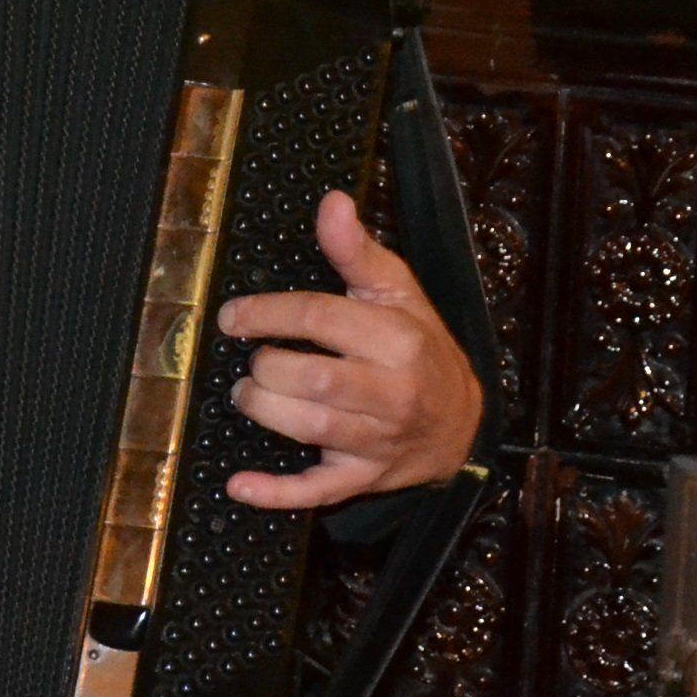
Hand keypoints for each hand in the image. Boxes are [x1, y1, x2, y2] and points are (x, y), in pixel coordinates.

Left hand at [215, 189, 484, 509]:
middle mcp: (392, 391)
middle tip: (254, 360)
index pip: (322, 318)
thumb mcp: (398, 292)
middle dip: (268, 367)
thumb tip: (332, 202)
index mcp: (398, 338)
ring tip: (249, 394)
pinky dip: (276, 493)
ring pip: (312, 428)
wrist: (463, 423)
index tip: (234, 316)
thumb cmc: (421, 348)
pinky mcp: (364, 477)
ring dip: (265, 410)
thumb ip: (357, 250)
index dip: (267, 313)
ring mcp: (378, 440)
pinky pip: (318, 491)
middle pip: (314, 378)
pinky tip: (239, 486)